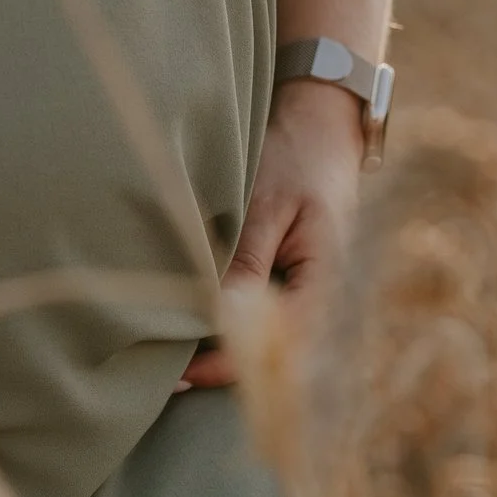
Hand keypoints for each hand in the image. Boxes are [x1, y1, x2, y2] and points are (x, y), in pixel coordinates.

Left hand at [179, 81, 364, 390]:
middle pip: (276, 353)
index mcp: (326, 277)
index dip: (232, 365)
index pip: (281, 346)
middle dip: (226, 366)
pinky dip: (233, 321)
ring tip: (177, 357)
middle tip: (170, 376)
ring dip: (228, 348)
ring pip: (270, 337)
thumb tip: (222, 315)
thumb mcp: (267, 204)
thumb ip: (248, 261)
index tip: (185, 375)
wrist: (325, 120)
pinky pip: (267, 313)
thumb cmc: (297, 156)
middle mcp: (324, 291)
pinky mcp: (295, 275)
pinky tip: (198, 322)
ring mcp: (310, 285)